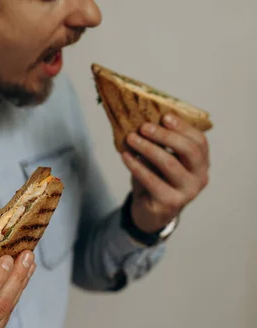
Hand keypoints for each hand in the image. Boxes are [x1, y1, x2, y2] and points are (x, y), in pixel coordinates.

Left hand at [121, 114, 209, 232]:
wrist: (152, 211)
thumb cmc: (158, 178)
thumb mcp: (163, 158)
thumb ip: (161, 142)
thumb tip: (144, 118)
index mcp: (201, 162)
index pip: (199, 141)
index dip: (183, 127)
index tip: (164, 116)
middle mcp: (199, 177)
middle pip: (189, 150)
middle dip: (165, 136)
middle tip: (144, 127)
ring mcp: (187, 192)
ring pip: (170, 164)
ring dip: (148, 148)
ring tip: (131, 138)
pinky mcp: (171, 203)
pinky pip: (152, 180)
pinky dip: (137, 166)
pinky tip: (126, 156)